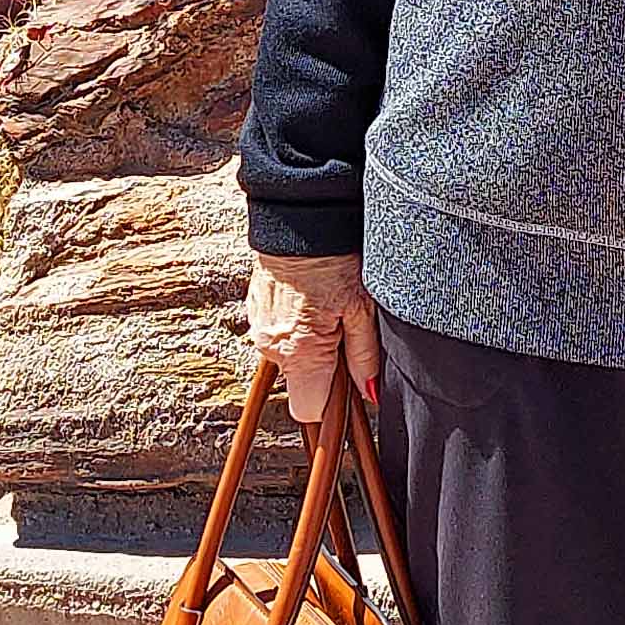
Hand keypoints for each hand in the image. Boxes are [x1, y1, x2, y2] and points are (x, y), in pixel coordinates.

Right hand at [246, 249, 380, 430]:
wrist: (298, 214)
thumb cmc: (334, 256)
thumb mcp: (362, 307)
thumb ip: (365, 356)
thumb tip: (370, 393)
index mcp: (300, 353)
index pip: (309, 411)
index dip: (332, 403)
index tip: (349, 383)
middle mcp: (272, 347)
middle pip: (301, 382)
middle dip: (324, 368)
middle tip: (345, 330)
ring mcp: (259, 327)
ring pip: (290, 356)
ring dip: (310, 344)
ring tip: (329, 307)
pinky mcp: (254, 308)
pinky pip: (278, 332)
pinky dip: (295, 323)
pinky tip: (311, 298)